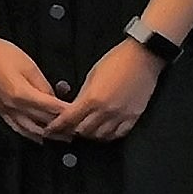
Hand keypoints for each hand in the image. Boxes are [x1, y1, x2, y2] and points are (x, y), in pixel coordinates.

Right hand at [0, 31, 69, 141]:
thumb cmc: (5, 54)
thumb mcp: (30, 66)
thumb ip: (44, 86)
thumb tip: (53, 101)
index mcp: (23, 94)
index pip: (51, 108)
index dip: (67, 113)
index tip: (80, 117)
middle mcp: (14, 106)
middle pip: (42, 121)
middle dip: (61, 127)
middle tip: (77, 131)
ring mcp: (5, 109)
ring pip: (30, 129)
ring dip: (47, 135)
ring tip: (62, 138)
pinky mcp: (0, 109)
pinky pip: (16, 127)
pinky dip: (29, 134)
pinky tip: (38, 138)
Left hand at [47, 37, 161, 142]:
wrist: (141, 58)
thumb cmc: (116, 61)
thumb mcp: (91, 75)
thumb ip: (83, 95)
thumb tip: (75, 107)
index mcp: (92, 98)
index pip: (69, 119)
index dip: (57, 126)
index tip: (51, 129)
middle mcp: (106, 110)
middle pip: (83, 131)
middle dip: (72, 131)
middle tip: (67, 130)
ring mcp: (121, 115)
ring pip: (101, 136)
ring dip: (91, 135)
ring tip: (86, 130)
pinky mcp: (134, 117)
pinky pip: (119, 134)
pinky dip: (109, 135)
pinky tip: (104, 131)